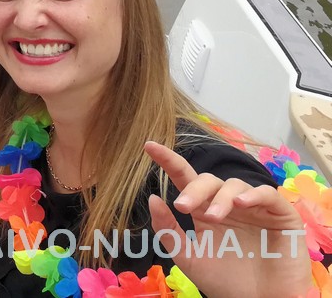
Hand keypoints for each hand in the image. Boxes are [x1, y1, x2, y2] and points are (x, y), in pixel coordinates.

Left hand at [144, 141, 310, 297]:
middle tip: (183, 207)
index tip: (149, 147)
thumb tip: (153, 198)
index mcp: (205, 212)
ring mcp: (255, 208)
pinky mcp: (281, 215)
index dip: (169, 161)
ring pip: (235, 185)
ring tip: (213, 217)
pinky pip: (268, 194)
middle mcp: (229, 205)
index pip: (186, 179)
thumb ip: (169, 230)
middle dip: (194, 189)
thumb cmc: (227, 283)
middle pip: (209, 181)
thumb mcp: (190, 258)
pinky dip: (253, 194)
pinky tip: (240, 203)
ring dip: (220, 198)